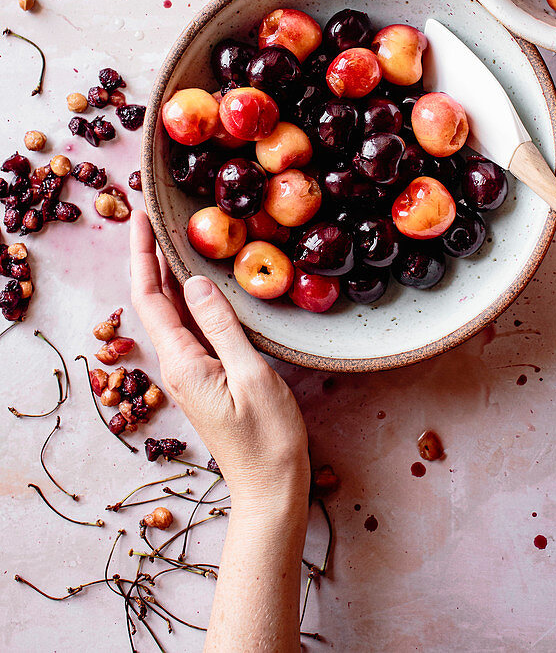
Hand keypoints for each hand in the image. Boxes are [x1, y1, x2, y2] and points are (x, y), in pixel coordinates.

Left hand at [129, 210, 309, 504]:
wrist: (270, 487)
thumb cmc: (267, 438)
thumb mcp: (250, 375)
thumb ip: (221, 327)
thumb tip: (193, 282)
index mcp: (182, 361)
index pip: (150, 296)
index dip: (143, 253)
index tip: (140, 216)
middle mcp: (177, 363)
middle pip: (154, 299)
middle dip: (149, 255)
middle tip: (151, 213)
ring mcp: (190, 370)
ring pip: (171, 311)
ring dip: (166, 272)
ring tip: (170, 235)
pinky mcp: (206, 375)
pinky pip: (190, 326)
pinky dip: (188, 295)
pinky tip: (198, 281)